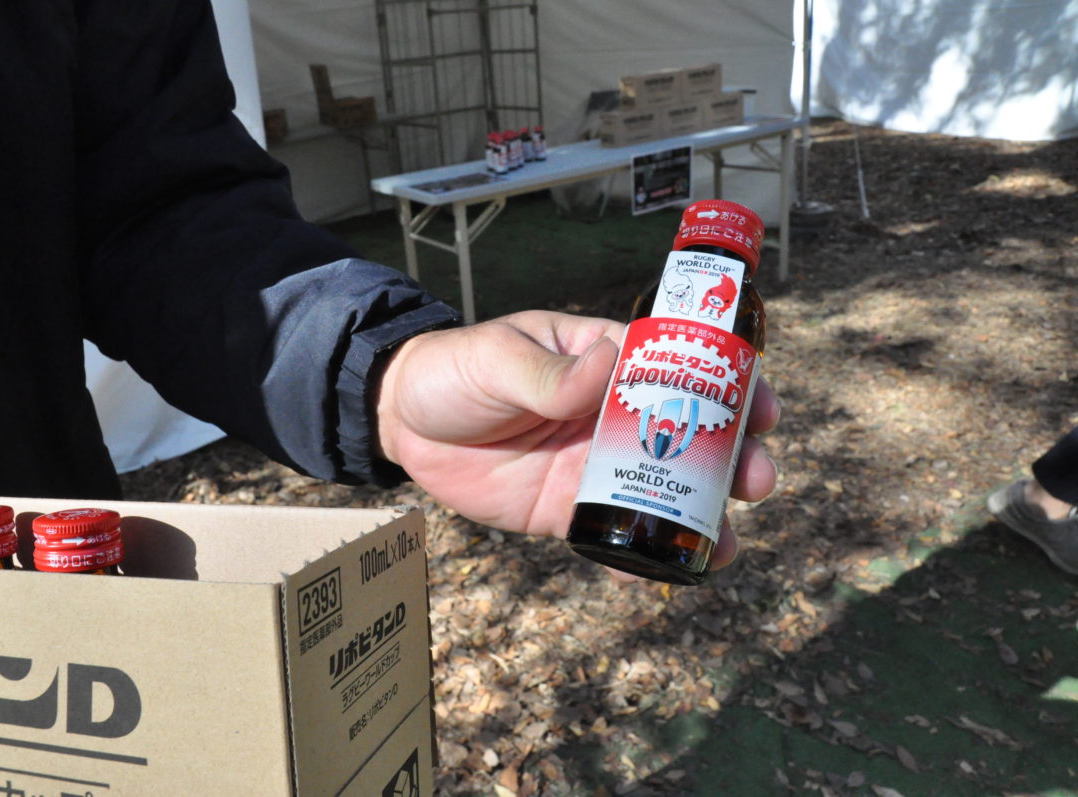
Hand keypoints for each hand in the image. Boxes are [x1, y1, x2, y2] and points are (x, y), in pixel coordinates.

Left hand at [376, 310, 779, 573]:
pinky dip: (635, 558)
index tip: (763, 408)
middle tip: (755, 480)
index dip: (729, 386)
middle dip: (730, 458)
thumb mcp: (497, 358)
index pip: (680, 369)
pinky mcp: (563, 509)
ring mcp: (590, 465)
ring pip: (658, 492)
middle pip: (686, 437)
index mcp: (604, 363)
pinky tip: (661, 576)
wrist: (401, 422)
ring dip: (698, 516)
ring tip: (724, 544)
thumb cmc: (453, 369)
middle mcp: (609, 415)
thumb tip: (607, 365)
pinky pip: (608, 535)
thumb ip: (548, 373)